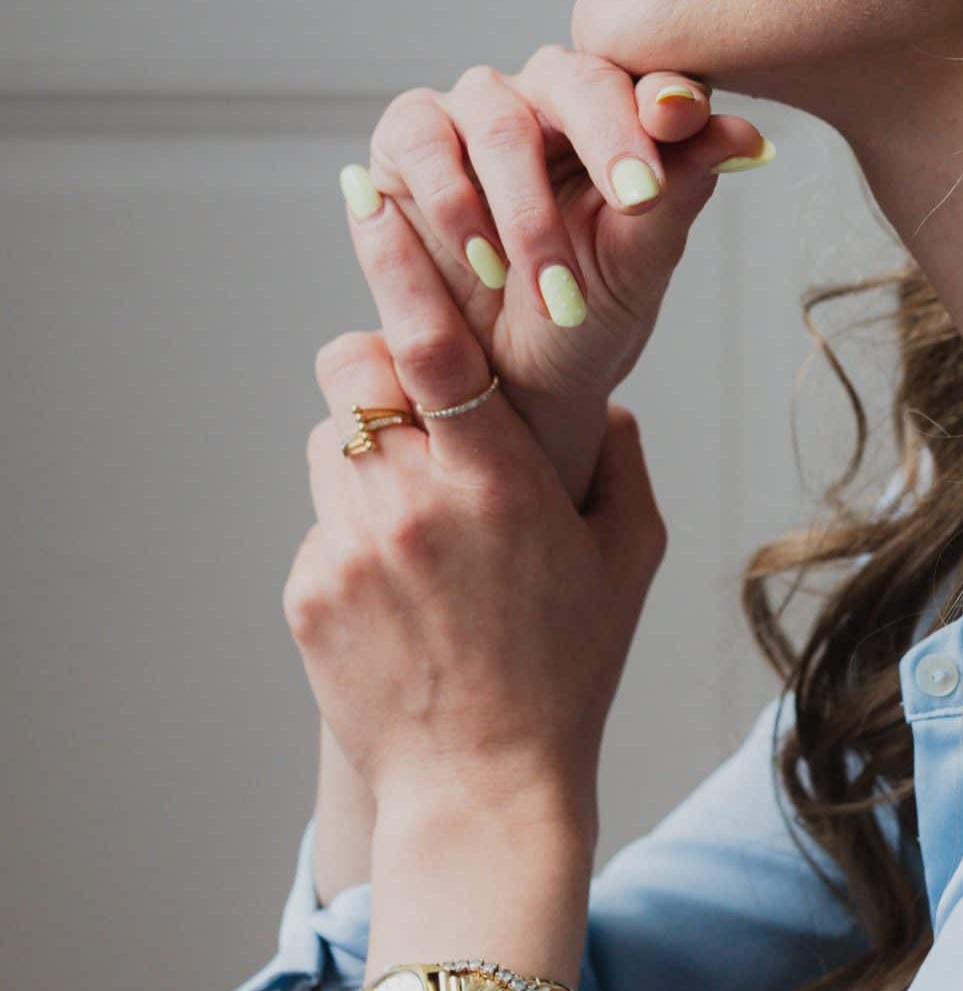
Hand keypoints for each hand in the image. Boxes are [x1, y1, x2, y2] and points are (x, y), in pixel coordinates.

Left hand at [289, 203, 668, 841]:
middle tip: (417, 399)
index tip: (373, 198)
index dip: (399, 263)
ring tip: (420, 520)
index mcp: (497, 481)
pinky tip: (401, 593)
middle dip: (380, 364)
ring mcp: (350, 548)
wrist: (483, 792)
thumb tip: (598, 399)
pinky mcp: (307, 590)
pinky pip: (321, 519)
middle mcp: (414, 503)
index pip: (433, 342)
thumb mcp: (628, 557)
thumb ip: (618, 460)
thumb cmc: (570, 670)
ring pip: (332, 441)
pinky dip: (354, 533)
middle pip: (357, 373)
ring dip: (367, 453)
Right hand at [348, 51, 773, 505]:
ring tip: (550, 288)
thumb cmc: (585, 316)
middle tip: (637, 199)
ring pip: (498, 117)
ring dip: (526, 210)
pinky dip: (452, 202)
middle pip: (574, 80)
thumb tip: (747, 135)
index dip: (666, 98)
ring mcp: (474, 112)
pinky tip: (482, 260)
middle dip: (608, 139)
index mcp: (619, 113)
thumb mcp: (639, 264)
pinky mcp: (408, 138)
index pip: (646, 80)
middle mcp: (547, 98)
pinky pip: (424, 137)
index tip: (684, 124)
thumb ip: (682, 190)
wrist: (506, 384)